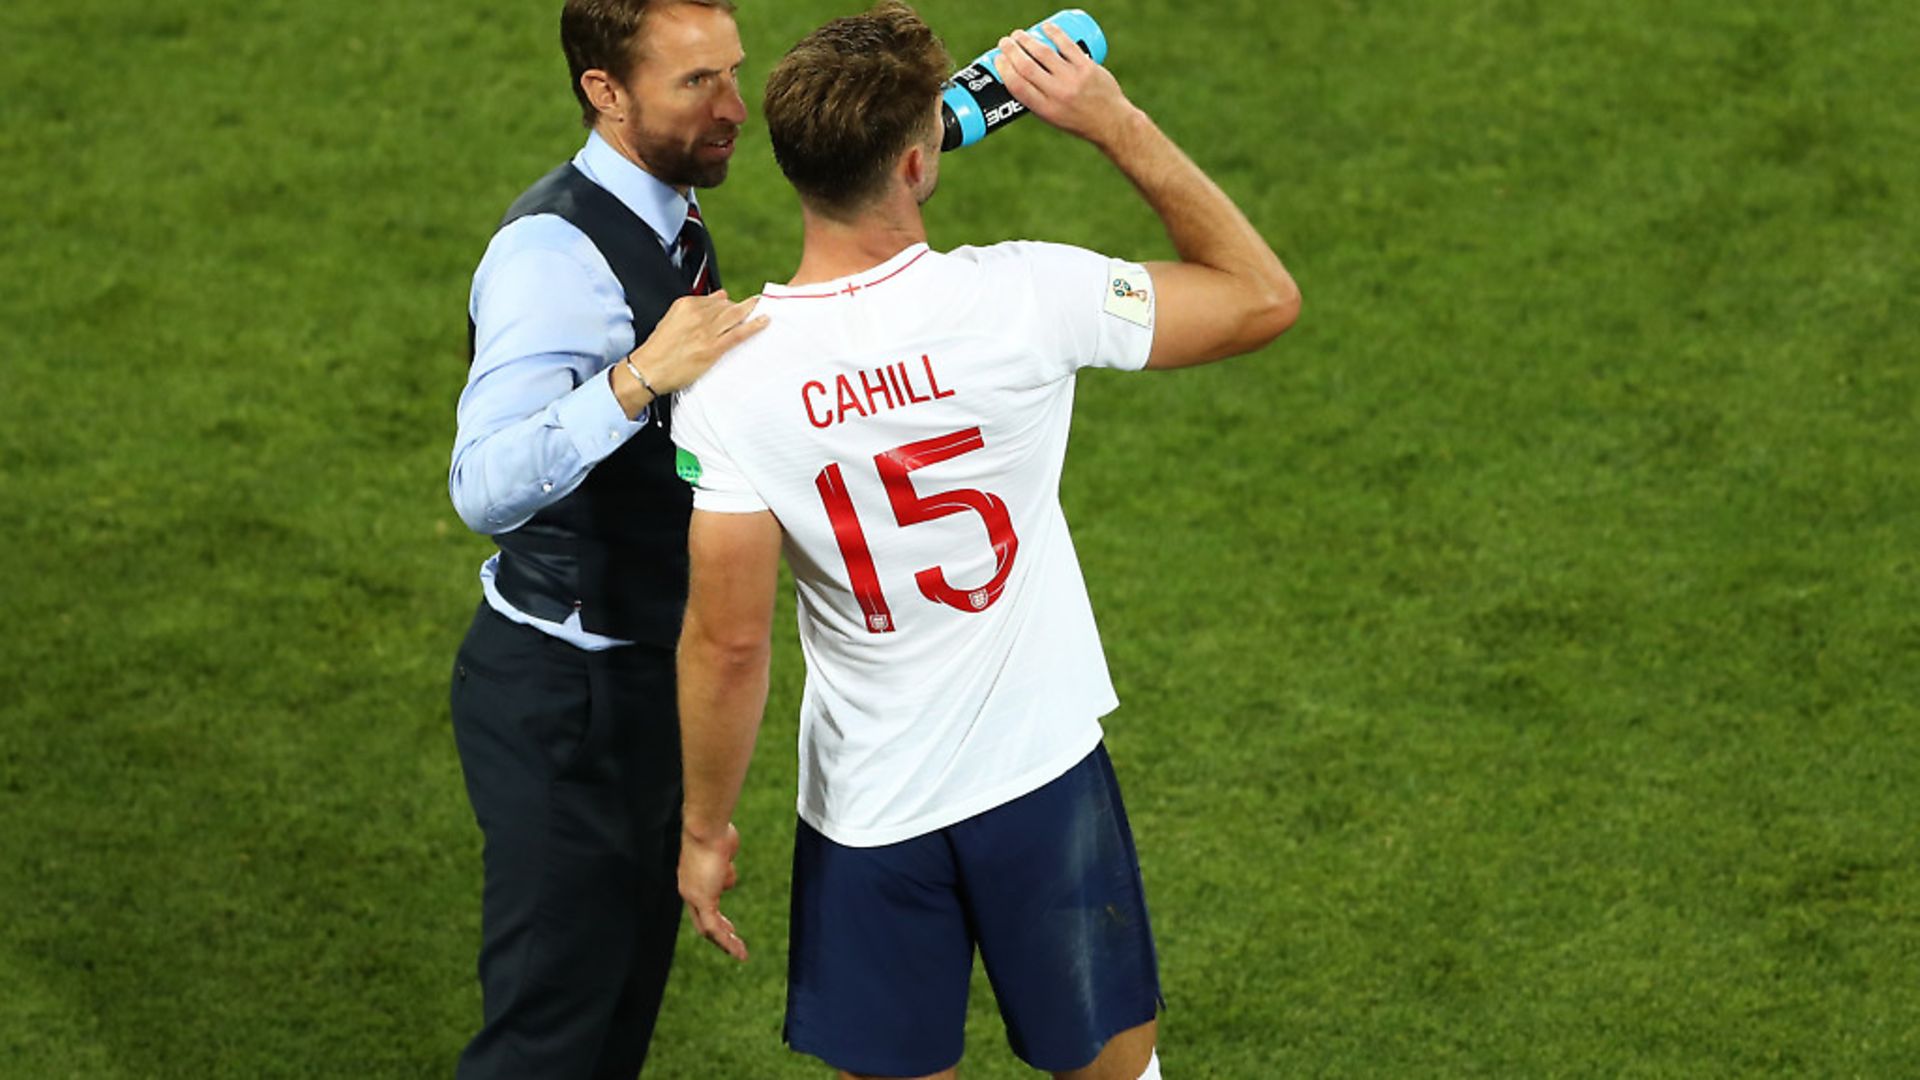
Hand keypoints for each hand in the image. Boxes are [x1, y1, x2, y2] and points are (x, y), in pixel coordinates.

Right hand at [617, 292, 768, 415]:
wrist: (648, 369)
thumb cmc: (658, 349)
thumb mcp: (673, 319)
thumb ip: (696, 307)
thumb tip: (719, 296)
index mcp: (686, 305)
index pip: (716, 298)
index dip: (728, 304)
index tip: (736, 306)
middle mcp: (698, 315)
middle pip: (728, 305)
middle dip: (742, 306)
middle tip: (755, 305)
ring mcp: (707, 331)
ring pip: (736, 316)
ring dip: (752, 311)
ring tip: (764, 308)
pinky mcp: (713, 348)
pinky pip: (738, 334)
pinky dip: (754, 326)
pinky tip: (764, 321)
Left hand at [679, 822, 747, 961]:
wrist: (707, 828)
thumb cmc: (716, 832)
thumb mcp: (724, 851)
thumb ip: (723, 864)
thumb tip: (727, 872)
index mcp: (691, 879)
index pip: (700, 907)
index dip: (715, 918)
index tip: (728, 925)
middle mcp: (689, 890)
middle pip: (701, 921)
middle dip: (718, 932)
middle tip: (731, 941)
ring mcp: (693, 896)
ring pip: (709, 929)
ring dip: (726, 942)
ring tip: (740, 953)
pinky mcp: (702, 899)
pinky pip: (714, 927)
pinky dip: (727, 942)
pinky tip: (739, 951)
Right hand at [992, 24, 1141, 148]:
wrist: (1112, 122)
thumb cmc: (1078, 120)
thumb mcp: (1052, 117)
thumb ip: (1036, 98)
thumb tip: (1017, 75)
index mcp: (1045, 109)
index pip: (1017, 86)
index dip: (1004, 69)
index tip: (997, 58)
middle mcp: (1058, 94)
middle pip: (1027, 67)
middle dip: (1012, 50)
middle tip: (1005, 42)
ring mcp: (1073, 79)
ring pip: (1044, 53)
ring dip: (1027, 40)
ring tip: (1019, 35)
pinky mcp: (1087, 67)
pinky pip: (1067, 45)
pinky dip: (1054, 33)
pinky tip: (1045, 27)